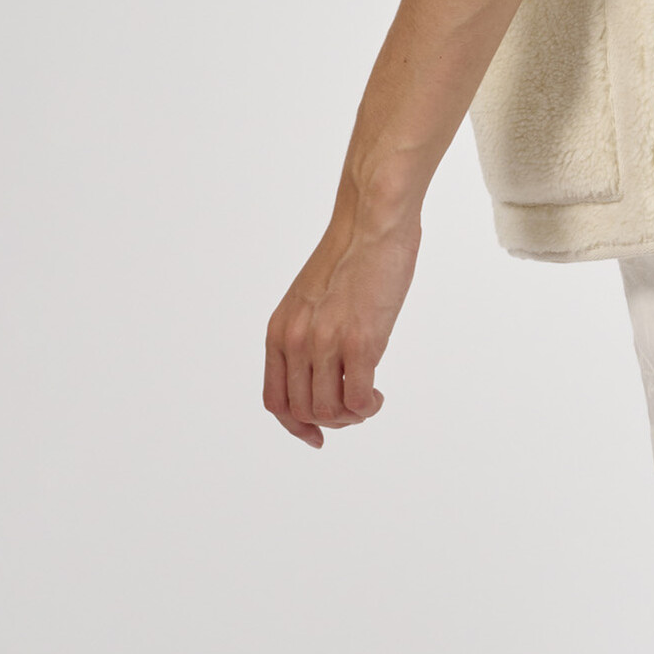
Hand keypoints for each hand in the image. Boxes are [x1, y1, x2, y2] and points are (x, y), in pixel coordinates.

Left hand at [263, 198, 420, 446]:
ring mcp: (326, 342)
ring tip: (368, 399)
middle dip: (330, 420)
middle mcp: (296, 340)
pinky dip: (368, 407)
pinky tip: (378, 395)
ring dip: (351, 415)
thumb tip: (326, 371)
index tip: (316, 433)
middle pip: (303, 410)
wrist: (372, 220)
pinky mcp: (360, 341)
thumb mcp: (310, 298)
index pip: (276, 400)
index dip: (295, 425)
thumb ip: (309, 333)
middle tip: (355, 407)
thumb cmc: (352, 252)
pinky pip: (357, 399)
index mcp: (280, 330)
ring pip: (329, 411)